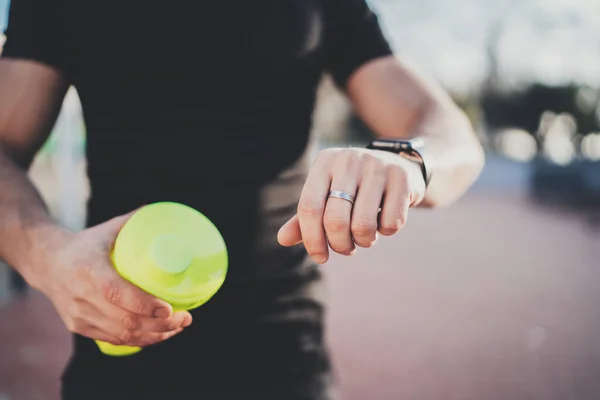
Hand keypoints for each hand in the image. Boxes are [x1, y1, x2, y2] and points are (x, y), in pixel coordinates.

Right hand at [28, 212, 191, 346]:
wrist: (45, 262)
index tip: (169, 308)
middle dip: (160, 325)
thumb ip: (133, 221)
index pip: (116, 292)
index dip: (144, 304)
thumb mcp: (106, 229)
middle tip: (185, 318)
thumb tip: (164, 212)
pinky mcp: (79, 327)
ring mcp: (79, 315)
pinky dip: (139, 341)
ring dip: (155, 336)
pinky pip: (113, 340)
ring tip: (178, 327)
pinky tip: (158, 335)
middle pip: (125, 320)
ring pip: (122, 335)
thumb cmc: (84, 244)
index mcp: (88, 269)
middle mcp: (81, 295)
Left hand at [278, 147, 425, 263]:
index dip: (311, 239)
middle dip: (340, 244)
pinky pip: (391, 223)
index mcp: (324, 163)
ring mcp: (377, 167)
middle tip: (346, 247)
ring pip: (363, 225)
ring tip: (365, 236)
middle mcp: (348, 160)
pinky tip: (384, 220)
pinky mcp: (401, 177)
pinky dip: (387, 231)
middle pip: (335, 220)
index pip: (309, 207)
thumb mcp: (326, 195)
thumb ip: (305, 218)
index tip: (320, 257)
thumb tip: (282, 240)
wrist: (397, 164)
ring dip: (364, 241)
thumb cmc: (353, 187)